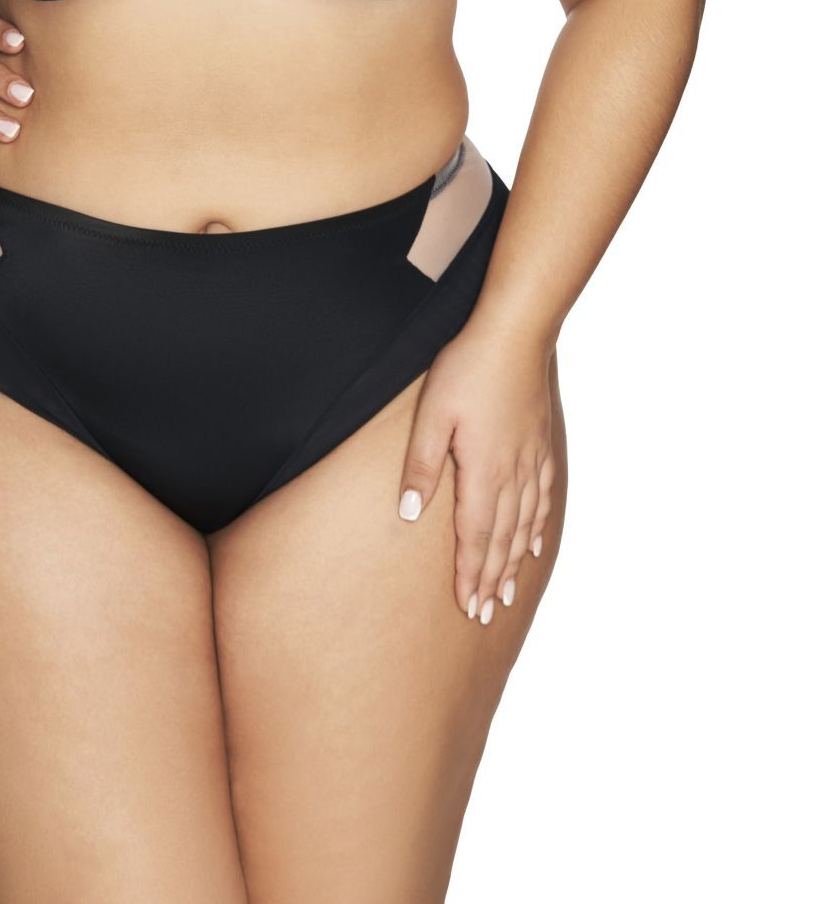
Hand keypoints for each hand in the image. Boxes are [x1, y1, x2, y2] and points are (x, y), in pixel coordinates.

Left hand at [397, 321, 556, 624]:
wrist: (516, 335)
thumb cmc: (467, 369)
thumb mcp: (432, 414)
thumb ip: (421, 466)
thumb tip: (408, 515)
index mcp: (483, 471)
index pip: (475, 536)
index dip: (471, 574)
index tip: (468, 608)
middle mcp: (512, 474)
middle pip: (502, 539)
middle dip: (492, 580)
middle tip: (485, 615)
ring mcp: (530, 460)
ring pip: (523, 525)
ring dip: (514, 562)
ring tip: (507, 593)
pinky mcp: (539, 444)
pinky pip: (541, 498)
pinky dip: (536, 527)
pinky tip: (533, 542)